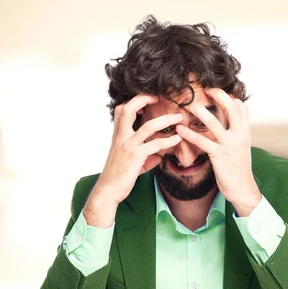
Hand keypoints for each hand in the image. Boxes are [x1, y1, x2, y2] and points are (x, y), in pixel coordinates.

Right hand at [85, 95, 182, 226]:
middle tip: (160, 98)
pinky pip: (155, 145)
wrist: (108, 190)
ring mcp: (128, 146)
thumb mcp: (132, 162)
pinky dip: (168, 141)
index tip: (148, 101)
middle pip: (128, 109)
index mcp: (118, 135)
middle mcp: (121, 137)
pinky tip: (177, 139)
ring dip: (166, 120)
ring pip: (148, 126)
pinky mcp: (135, 157)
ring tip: (179, 118)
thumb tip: (160, 155)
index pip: (121, 110)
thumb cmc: (118, 176)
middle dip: (144, 99)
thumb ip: (146, 156)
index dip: (134, 101)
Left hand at [175, 88, 260, 216]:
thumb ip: (236, 133)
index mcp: (245, 132)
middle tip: (205, 88)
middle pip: (232, 108)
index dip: (229, 97)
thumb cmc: (239, 169)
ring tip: (189, 105)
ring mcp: (229, 145)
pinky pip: (202, 142)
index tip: (216, 90)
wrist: (243, 188)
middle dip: (219, 95)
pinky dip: (190, 135)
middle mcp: (239, 136)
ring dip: (200, 112)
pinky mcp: (219, 156)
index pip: (241, 108)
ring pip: (215, 123)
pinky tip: (180, 130)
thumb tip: (229, 123)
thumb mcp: (242, 147)